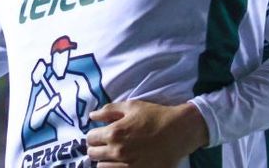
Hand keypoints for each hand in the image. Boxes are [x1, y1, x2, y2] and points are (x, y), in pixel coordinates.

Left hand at [86, 100, 208, 167]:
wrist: (178, 132)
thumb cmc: (155, 116)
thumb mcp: (132, 106)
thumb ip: (109, 110)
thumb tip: (92, 116)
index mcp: (114, 133)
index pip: (90, 138)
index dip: (93, 135)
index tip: (100, 133)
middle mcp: (117, 151)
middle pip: (92, 154)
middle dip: (96, 147)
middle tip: (105, 143)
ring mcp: (127, 165)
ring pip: (102, 167)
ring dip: (104, 159)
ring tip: (114, 153)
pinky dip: (115, 167)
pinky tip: (122, 161)